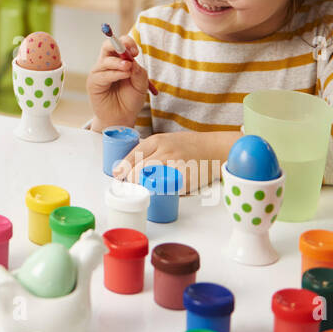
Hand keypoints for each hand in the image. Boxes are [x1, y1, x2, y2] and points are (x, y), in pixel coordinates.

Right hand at [87, 35, 149, 127]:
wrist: (122, 117)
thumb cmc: (130, 100)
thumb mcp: (141, 85)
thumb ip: (138, 72)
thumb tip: (132, 61)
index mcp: (118, 60)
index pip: (119, 44)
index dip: (127, 43)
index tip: (136, 51)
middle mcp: (106, 64)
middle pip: (107, 46)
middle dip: (118, 45)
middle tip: (131, 53)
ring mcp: (99, 73)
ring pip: (106, 60)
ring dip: (118, 63)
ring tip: (128, 69)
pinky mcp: (93, 83)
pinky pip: (103, 74)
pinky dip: (114, 74)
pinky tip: (124, 76)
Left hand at [111, 130, 238, 192]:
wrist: (215, 148)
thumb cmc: (190, 145)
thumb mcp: (168, 140)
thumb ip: (151, 149)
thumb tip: (129, 164)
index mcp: (159, 140)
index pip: (134, 154)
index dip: (123, 166)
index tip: (117, 174)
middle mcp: (166, 151)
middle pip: (139, 169)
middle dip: (131, 179)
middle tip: (129, 185)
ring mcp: (176, 165)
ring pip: (150, 179)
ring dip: (143, 186)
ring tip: (141, 188)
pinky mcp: (185, 179)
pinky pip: (168, 188)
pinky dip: (161, 191)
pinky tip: (159, 192)